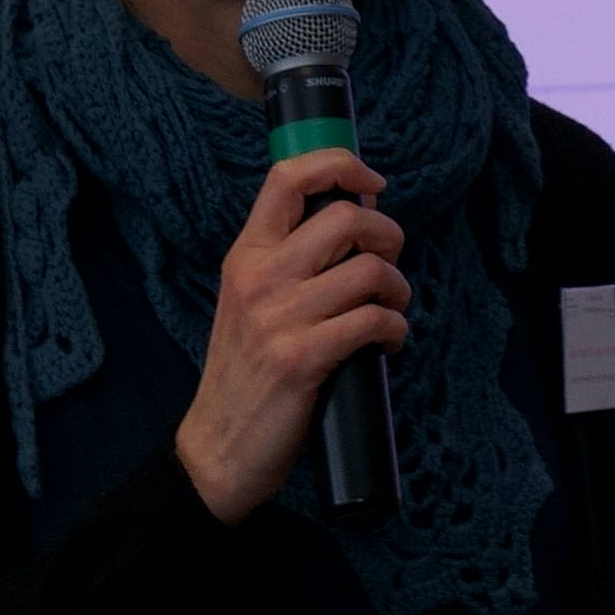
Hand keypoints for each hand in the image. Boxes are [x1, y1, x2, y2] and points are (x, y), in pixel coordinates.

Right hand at [173, 146, 407, 523]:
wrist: (217, 449)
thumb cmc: (247, 373)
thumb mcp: (252, 302)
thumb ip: (291, 259)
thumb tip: (359, 213)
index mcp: (245, 255)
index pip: (288, 177)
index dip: (340, 165)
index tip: (372, 182)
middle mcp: (259, 278)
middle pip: (346, 218)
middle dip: (388, 236)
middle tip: (389, 266)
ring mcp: (279, 318)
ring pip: (370, 269)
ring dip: (398, 290)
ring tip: (390, 312)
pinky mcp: (302, 359)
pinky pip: (374, 320)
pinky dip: (395, 329)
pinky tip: (386, 344)